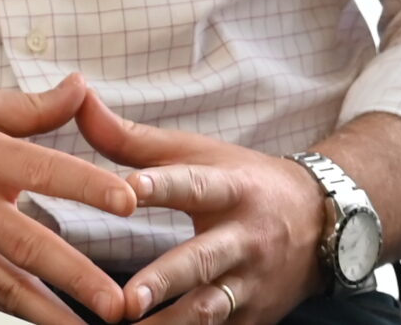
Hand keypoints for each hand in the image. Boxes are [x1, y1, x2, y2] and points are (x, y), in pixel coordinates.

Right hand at [0, 72, 138, 324]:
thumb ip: (29, 106)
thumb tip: (81, 88)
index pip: (48, 172)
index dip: (91, 187)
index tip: (130, 201)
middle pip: (33, 246)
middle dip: (79, 278)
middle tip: (118, 304)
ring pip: (6, 288)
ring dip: (48, 313)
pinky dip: (4, 313)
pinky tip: (33, 323)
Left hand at [76, 91, 324, 324]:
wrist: (322, 224)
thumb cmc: (244, 181)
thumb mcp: (198, 153)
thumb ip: (132, 138)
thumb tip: (78, 98)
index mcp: (230, 189)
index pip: (195, 184)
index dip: (163, 185)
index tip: (129, 190)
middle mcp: (244, 238)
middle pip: (203, 260)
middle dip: (166, 280)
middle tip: (127, 299)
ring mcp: (250, 284)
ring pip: (210, 310)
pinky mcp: (252, 318)